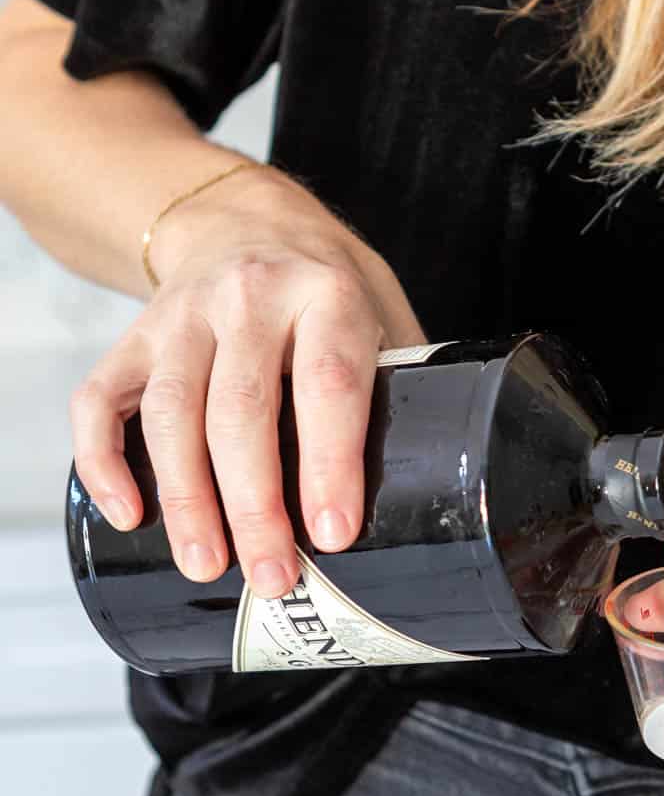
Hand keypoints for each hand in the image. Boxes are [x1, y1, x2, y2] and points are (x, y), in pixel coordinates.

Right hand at [70, 163, 424, 594]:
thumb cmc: (328, 292)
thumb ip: (401, 388)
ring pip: (171, 413)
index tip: (334, 534)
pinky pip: (100, 399)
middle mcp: (250, 298)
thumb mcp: (382, 315)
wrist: (244, 219)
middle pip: (242, 410)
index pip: (329, 385)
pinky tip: (125, 515)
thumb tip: (432, 495)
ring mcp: (182, 315)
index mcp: (328, 295)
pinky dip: (103, 461)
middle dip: (255, 504)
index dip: (330, 464)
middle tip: (271, 576)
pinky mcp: (132, 336)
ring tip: (205, 566)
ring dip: (185, 498)